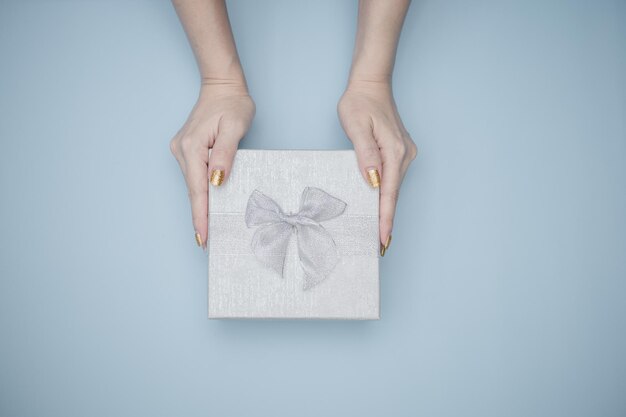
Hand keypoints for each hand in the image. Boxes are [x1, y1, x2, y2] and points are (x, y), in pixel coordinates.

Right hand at [170, 83, 254, 248]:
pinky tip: (207, 204)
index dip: (201, 215)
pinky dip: (201, 191)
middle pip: (193, 190)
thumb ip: (226, 155)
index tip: (202, 236)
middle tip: (206, 242)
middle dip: (199, 216)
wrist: (222, 86)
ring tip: (208, 228)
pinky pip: (194, 176)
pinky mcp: (187, 150)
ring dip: (200, 205)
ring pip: (193, 184)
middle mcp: (182, 150)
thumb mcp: (235, 127)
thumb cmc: (232, 103)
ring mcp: (182, 150)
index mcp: (193, 147)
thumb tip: (217, 181)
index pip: (198, 189)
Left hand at [337, 80, 417, 255]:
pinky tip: (380, 205)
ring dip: (386, 208)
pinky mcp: (400, 151)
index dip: (385, 218)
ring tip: (379, 231)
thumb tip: (373, 181)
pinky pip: (393, 178)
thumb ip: (365, 154)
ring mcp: (405, 153)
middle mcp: (404, 155)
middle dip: (386, 219)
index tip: (384, 239)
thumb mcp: (356, 126)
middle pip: (394, 194)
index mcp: (394, 151)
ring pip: (394, 187)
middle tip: (379, 245)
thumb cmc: (359, 102)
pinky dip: (387, 194)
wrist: (371, 83)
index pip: (389, 193)